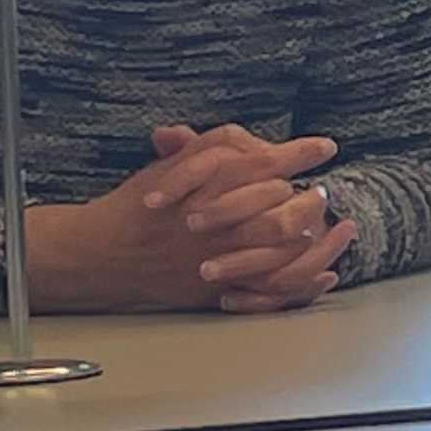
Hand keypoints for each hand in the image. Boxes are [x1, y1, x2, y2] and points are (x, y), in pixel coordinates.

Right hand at [28, 127, 349, 313]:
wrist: (103, 253)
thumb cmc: (141, 206)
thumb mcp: (172, 167)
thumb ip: (213, 147)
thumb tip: (256, 141)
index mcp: (205, 185)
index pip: (264, 163)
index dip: (301, 152)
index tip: (325, 148)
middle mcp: (216, 221)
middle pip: (281, 204)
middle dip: (310, 197)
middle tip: (323, 192)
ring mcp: (219, 257)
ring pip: (282, 246)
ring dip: (312, 234)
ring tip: (326, 226)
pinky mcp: (219, 287)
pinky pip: (271, 289)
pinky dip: (304, 281)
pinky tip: (327, 273)